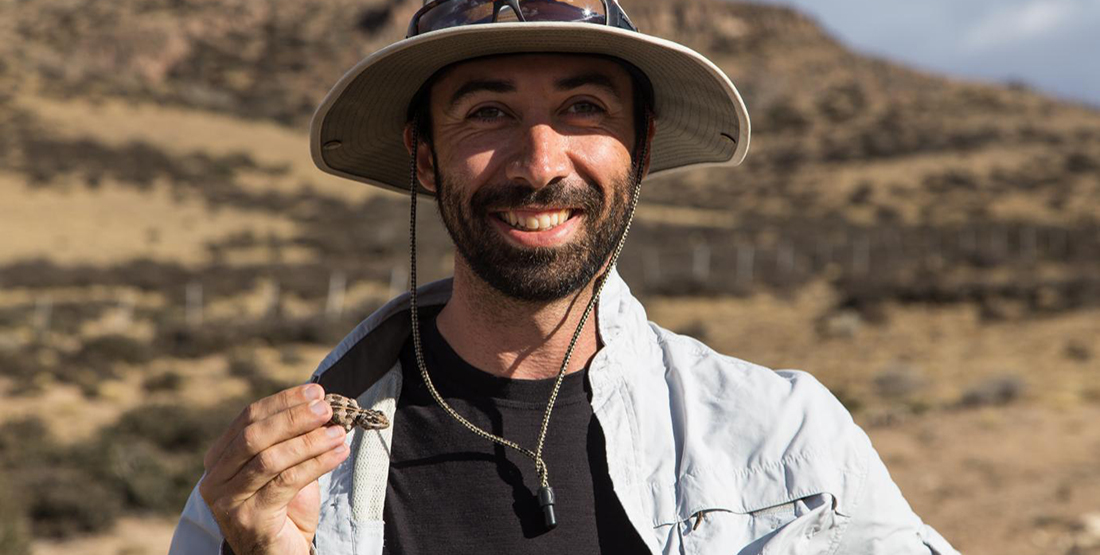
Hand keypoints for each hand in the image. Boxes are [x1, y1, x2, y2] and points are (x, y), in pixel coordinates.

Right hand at [199, 384, 349, 554]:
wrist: (280, 553)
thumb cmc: (285, 508)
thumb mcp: (284, 467)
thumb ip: (291, 438)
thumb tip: (320, 403)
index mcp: (220, 458)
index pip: (249, 418)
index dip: (283, 402)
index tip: (315, 392)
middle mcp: (216, 478)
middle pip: (254, 436)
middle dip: (294, 418)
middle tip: (327, 409)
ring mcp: (228, 501)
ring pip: (270, 459)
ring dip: (309, 442)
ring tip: (338, 432)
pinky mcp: (249, 519)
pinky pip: (286, 482)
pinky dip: (316, 464)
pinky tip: (338, 453)